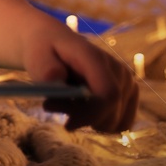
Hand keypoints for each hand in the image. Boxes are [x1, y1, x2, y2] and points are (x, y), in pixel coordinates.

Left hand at [23, 21, 138, 131]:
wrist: (52, 41)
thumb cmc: (44, 51)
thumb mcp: (36, 56)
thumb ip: (45, 68)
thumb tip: (56, 78)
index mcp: (96, 59)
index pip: (108, 95)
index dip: (90, 115)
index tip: (67, 124)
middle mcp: (118, 70)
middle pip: (111, 113)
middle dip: (83, 119)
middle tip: (53, 106)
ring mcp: (127, 81)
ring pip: (115, 121)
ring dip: (89, 120)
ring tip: (66, 104)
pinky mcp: (129, 92)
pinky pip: (121, 123)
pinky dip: (100, 122)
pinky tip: (81, 109)